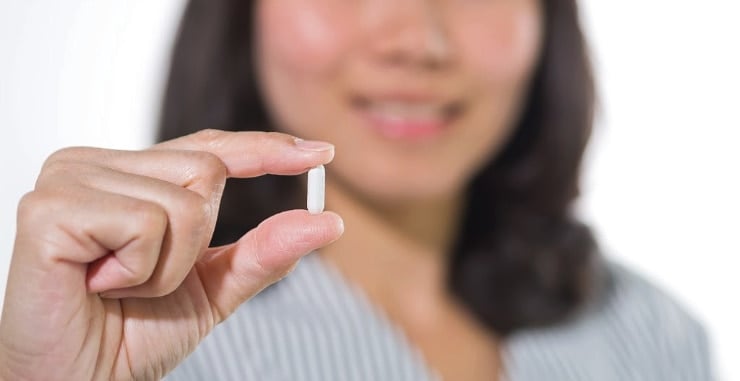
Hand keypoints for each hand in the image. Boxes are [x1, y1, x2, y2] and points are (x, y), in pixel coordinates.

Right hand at [0, 129, 342, 379]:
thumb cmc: (132, 335)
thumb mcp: (214, 289)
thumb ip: (265, 252)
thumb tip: (326, 222)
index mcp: (130, 175)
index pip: (209, 147)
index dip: (265, 149)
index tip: (320, 153)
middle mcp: (97, 164)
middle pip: (207, 170)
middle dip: (195, 244)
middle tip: (143, 278)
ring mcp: (69, 179)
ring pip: (183, 202)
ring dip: (165, 267)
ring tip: (117, 285)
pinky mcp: (48, 209)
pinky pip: (144, 224)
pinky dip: (137, 271)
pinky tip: (97, 284)